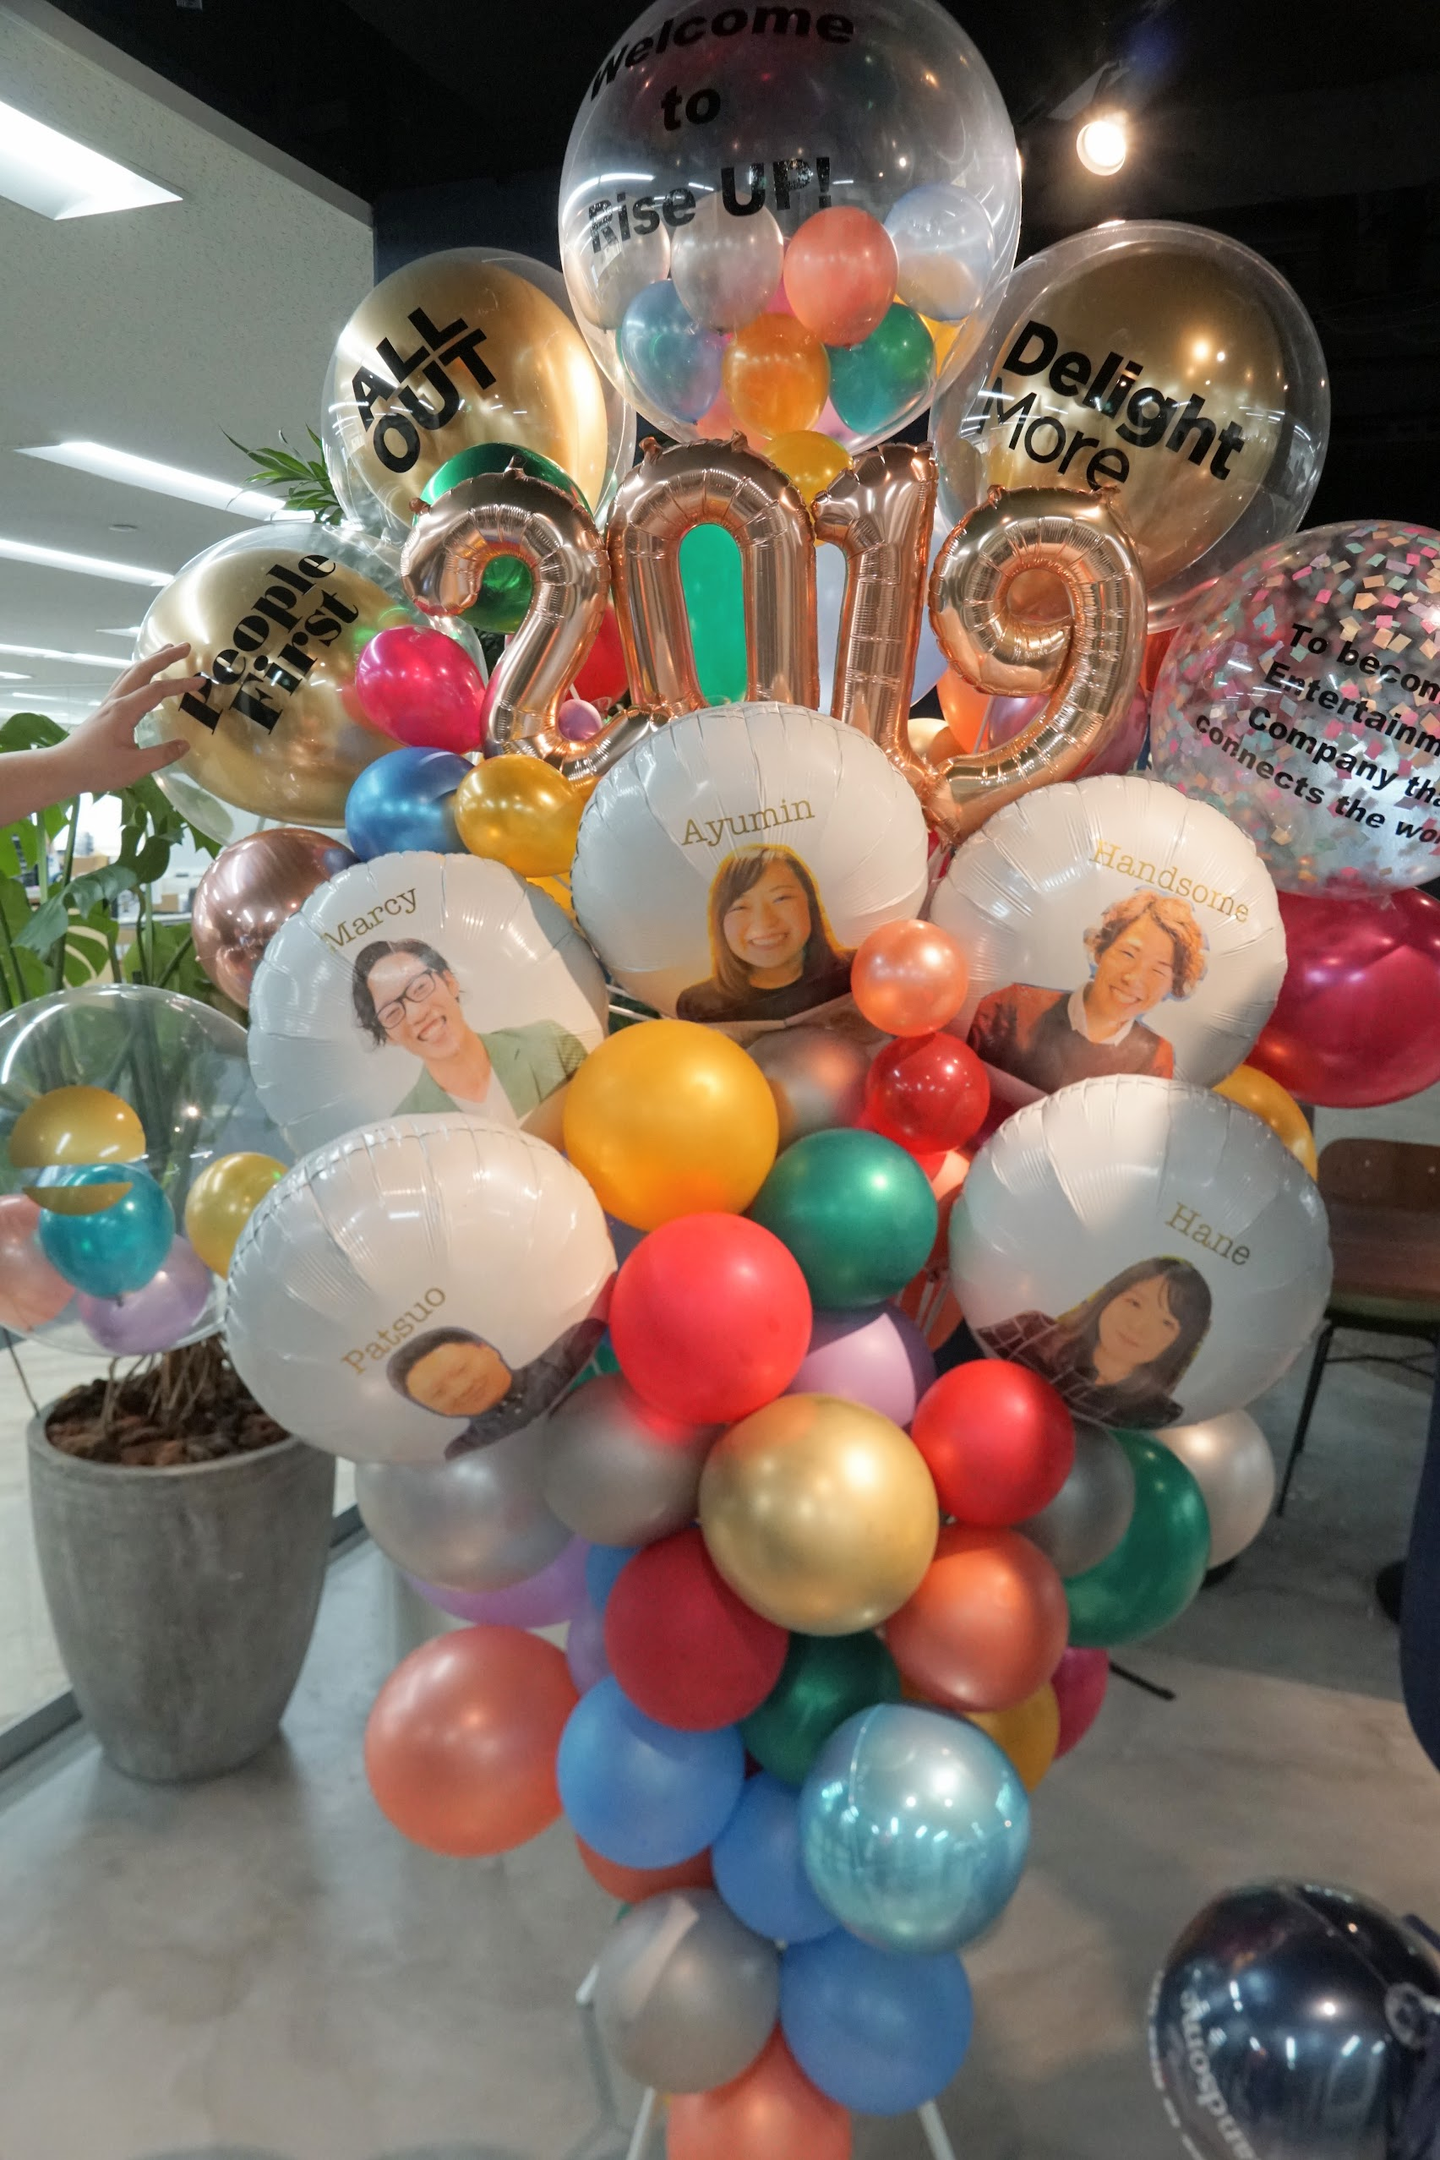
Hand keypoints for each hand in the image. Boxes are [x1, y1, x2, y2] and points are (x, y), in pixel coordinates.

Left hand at [53, 644, 203, 793]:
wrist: (64, 768)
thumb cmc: (97, 768)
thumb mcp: (134, 767)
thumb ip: (162, 755)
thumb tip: (185, 745)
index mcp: (124, 711)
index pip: (157, 691)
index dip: (180, 684)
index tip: (201, 681)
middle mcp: (116, 701)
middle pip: (142, 670)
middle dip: (164, 656)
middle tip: (185, 647)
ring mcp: (108, 703)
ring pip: (131, 673)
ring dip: (150, 660)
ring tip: (166, 651)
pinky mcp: (105, 710)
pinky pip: (124, 682)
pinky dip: (139, 672)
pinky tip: (143, 675)